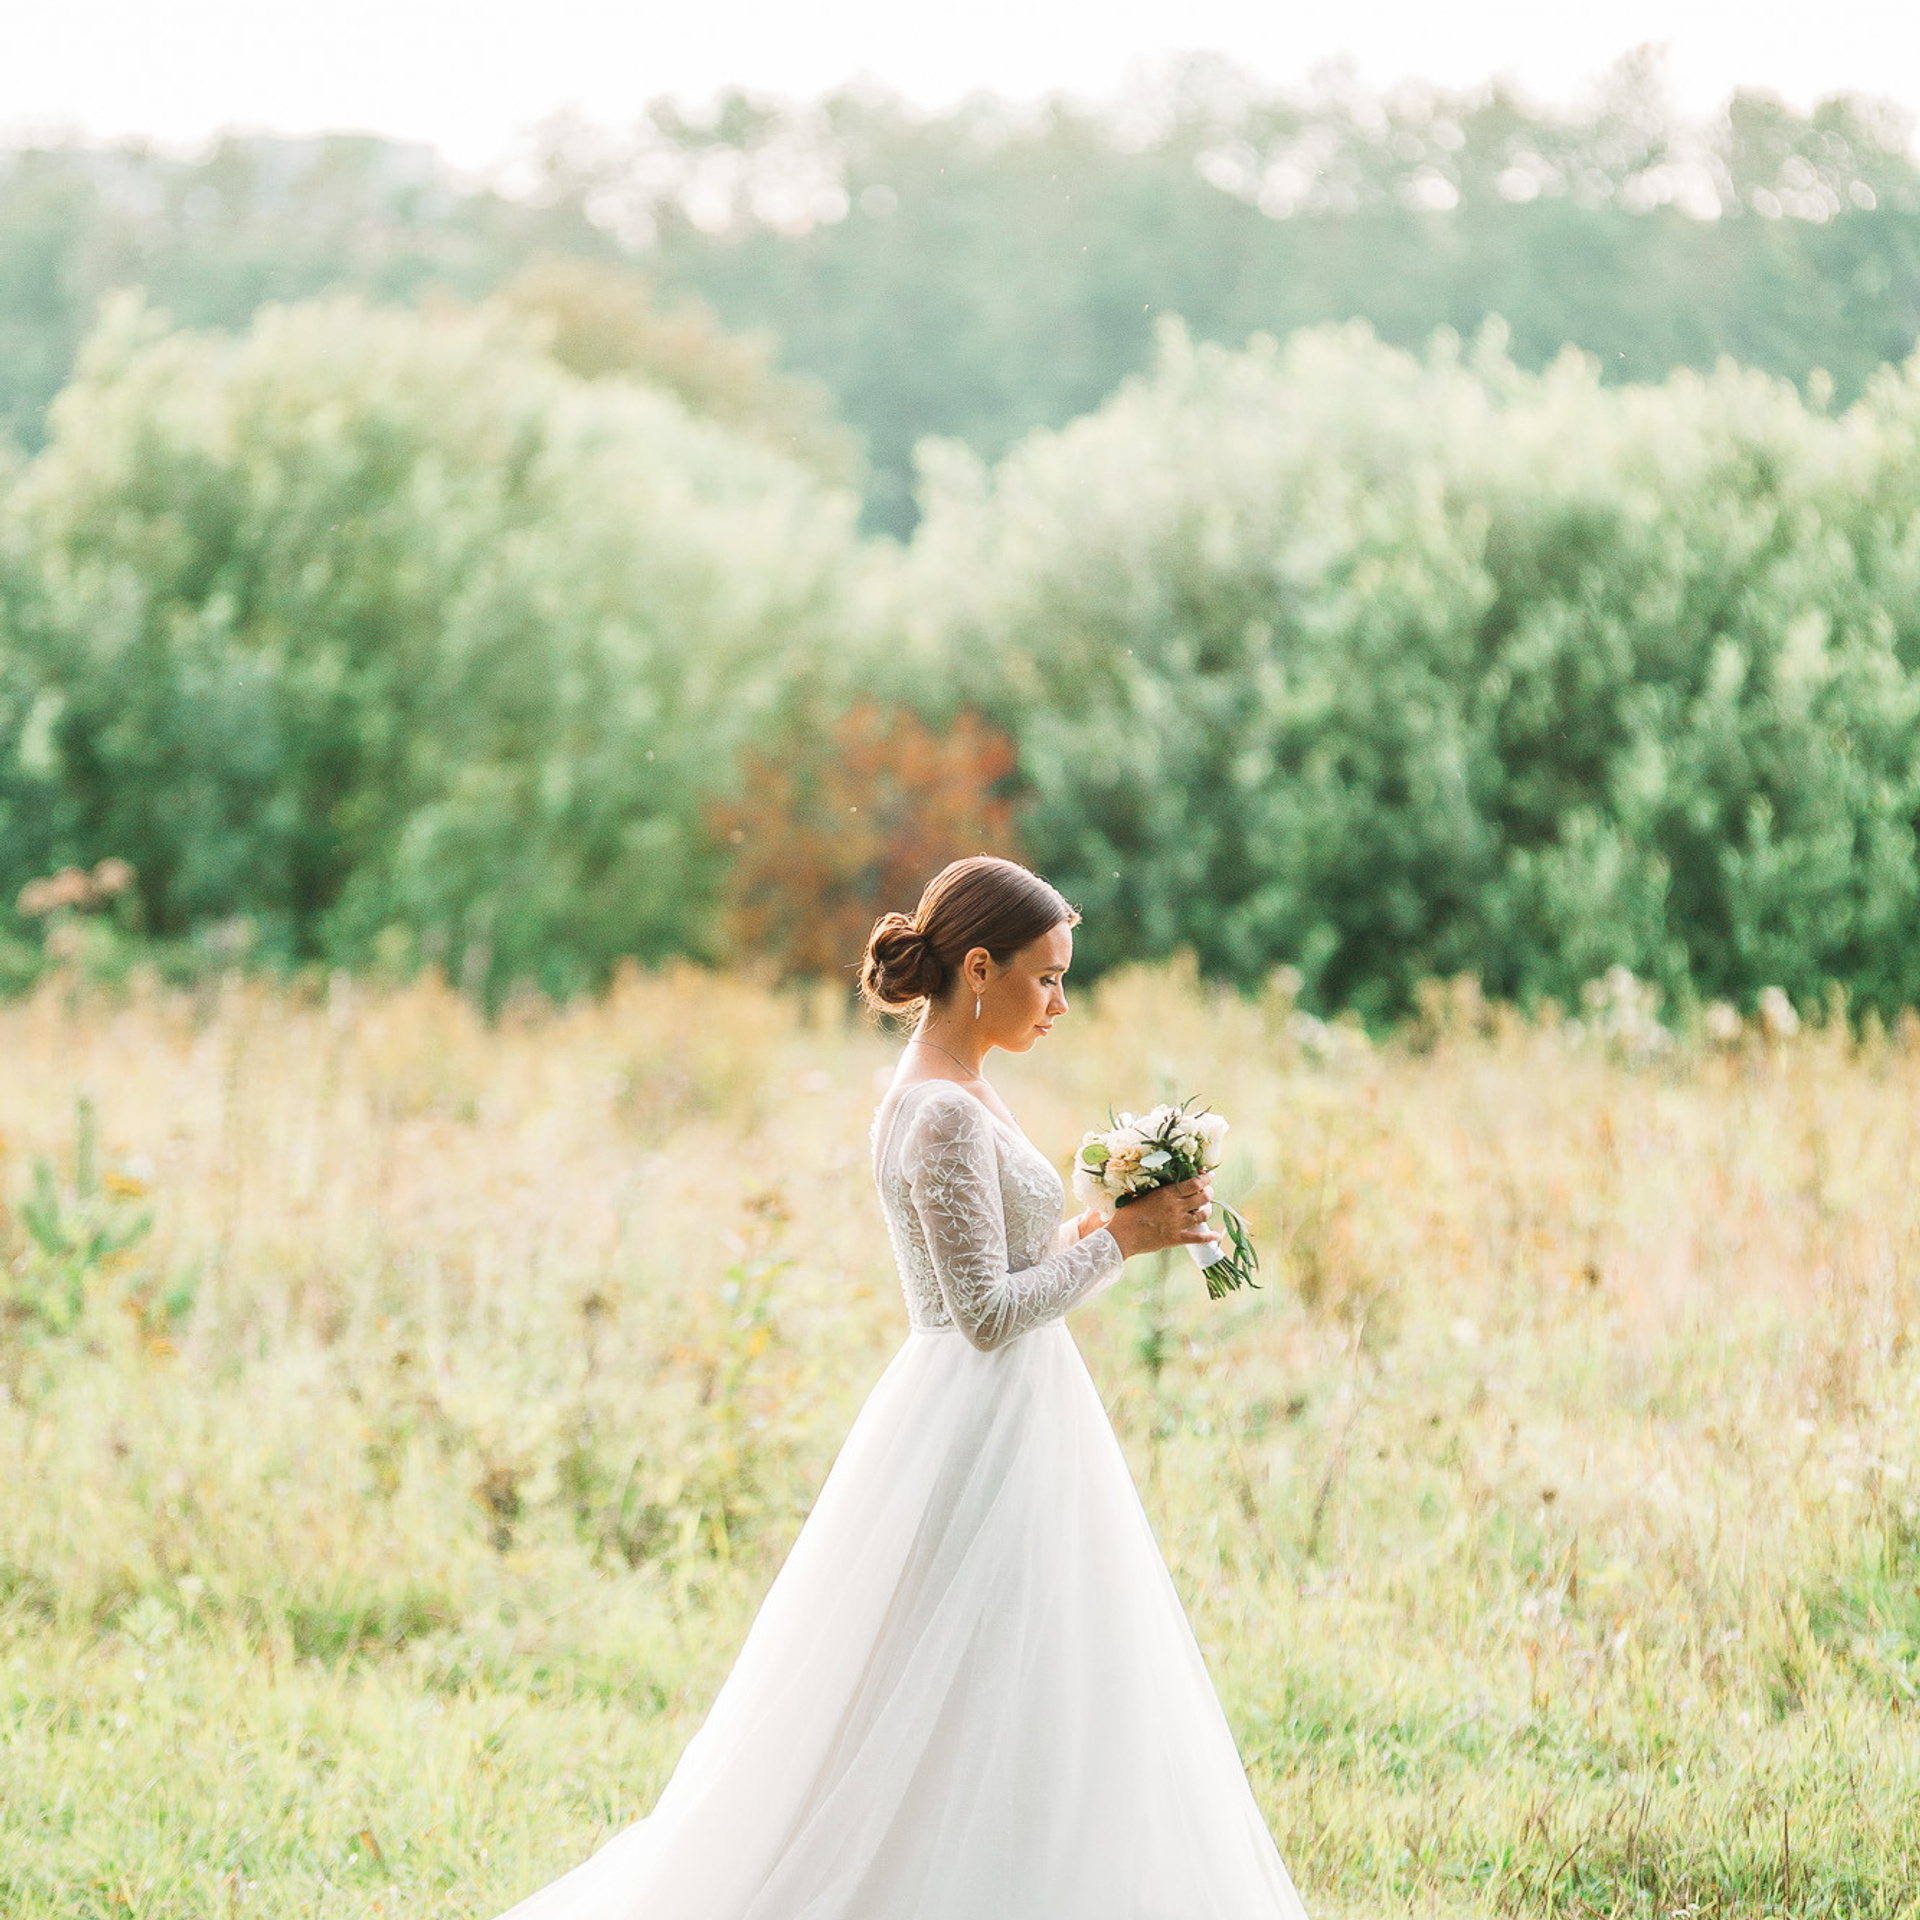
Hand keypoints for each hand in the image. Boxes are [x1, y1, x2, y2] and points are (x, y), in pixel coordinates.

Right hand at [1104, 1175, 1219, 1260]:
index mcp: (1167, 1193)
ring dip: (1207, 1210)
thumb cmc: (1127, 1214)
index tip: (1210, 1175)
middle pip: (1203, 1197)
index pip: (1194, 1183)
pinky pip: (1199, 1238)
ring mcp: (1178, 1224)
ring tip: (1205, 1209)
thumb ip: (1158, 1190)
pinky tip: (1217, 1236)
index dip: (1206, 1178)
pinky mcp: (1177, 1238)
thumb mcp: (1142, 1195)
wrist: (1122, 1236)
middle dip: (1209, 1193)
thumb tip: (1168, 1183)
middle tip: (1208, 1192)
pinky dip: (1210, 1237)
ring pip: (1203, 1215)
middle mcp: (1176, 1207)